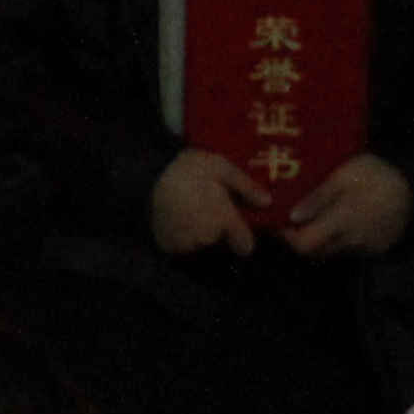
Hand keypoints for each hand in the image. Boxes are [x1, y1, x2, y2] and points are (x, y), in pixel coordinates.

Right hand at [149, 145, 270, 257]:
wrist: (145, 175)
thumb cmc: (188, 169)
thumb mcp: (219, 166)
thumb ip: (245, 185)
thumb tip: (268, 202)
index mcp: (224, 219)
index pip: (245, 245)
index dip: (242, 237)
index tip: (235, 226)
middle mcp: (208, 236)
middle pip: (221, 244)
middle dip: (219, 232)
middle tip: (207, 210)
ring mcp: (187, 243)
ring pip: (202, 245)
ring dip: (200, 233)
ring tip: (190, 210)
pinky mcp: (169, 246)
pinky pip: (183, 246)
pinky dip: (182, 237)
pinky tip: (177, 218)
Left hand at [283, 154, 413, 260]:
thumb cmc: (377, 175)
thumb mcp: (345, 175)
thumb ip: (319, 197)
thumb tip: (292, 217)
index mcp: (343, 221)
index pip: (304, 244)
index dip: (286, 235)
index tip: (277, 218)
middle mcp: (352, 241)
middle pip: (313, 252)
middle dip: (297, 237)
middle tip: (288, 216)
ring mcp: (364, 248)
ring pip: (329, 251)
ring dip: (316, 238)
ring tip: (310, 214)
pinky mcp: (375, 249)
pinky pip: (347, 249)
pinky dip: (335, 238)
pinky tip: (335, 219)